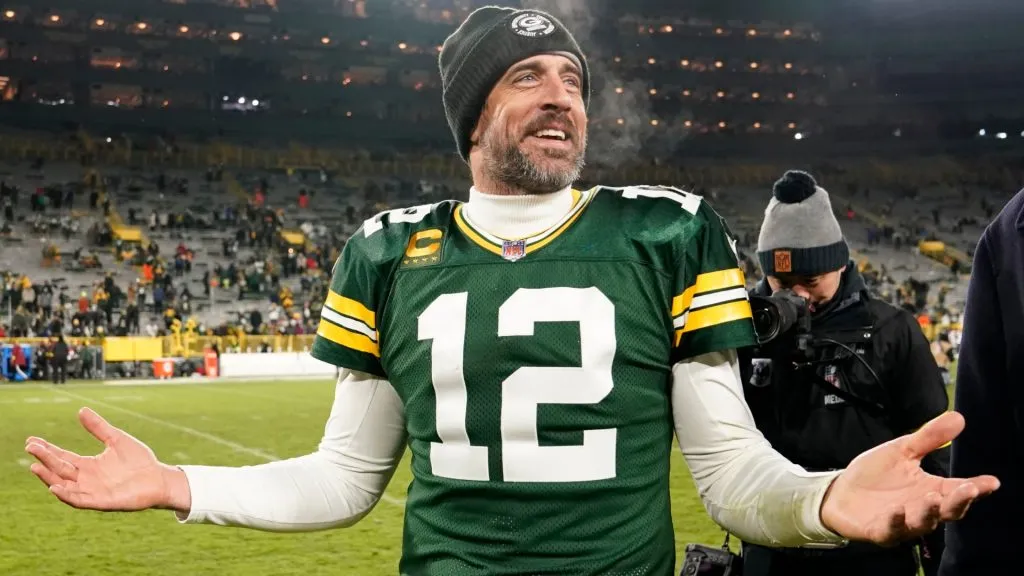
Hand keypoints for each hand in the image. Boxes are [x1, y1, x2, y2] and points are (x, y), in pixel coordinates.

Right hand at [25, 407, 188, 511]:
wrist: (159, 478)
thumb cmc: (139, 460)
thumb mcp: (116, 439)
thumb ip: (99, 427)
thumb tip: (81, 410)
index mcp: (88, 465)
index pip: (62, 457)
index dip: (47, 450)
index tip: (32, 440)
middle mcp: (86, 479)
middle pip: (59, 470)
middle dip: (44, 459)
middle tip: (30, 447)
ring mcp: (93, 491)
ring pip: (64, 486)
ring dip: (49, 478)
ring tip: (35, 466)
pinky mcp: (102, 502)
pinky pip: (79, 500)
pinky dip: (66, 495)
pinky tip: (55, 487)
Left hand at [821, 411, 998, 545]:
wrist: (840, 492)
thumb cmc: (875, 475)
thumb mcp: (902, 450)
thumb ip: (929, 438)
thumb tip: (959, 417)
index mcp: (931, 489)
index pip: (959, 491)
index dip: (977, 488)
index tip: (992, 482)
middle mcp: (921, 509)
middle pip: (948, 510)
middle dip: (959, 501)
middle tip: (968, 489)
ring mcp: (902, 522)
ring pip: (923, 523)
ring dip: (929, 511)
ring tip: (932, 496)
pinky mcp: (880, 531)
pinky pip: (891, 530)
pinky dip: (895, 521)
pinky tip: (897, 508)